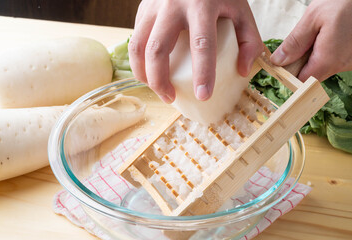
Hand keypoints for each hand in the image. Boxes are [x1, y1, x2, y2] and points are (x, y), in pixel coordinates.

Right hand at [128, 0, 262, 102]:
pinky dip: (140, 59)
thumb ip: (249, 39)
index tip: (203, 96)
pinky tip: (150, 70)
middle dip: (159, 81)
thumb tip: (241, 71)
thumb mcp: (240, 9)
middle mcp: (172, 4)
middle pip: (157, 49)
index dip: (202, 73)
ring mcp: (153, 5)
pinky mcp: (143, 8)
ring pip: (137, 46)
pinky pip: (136, 38)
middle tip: (170, 98)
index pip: (201, 44)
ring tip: (156, 88)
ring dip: (143, 73)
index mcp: (202, 5)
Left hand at [271, 0, 351, 81]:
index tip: (283, 62)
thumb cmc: (346, 2)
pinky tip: (331, 36)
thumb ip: (295, 42)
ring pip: (324, 67)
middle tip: (303, 42)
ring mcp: (351, 62)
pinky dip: (328, 51)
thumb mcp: (313, 17)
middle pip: (313, 75)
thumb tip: (279, 60)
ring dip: (316, 56)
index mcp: (329, 60)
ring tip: (319, 35)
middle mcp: (342, 65)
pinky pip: (335, 60)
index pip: (301, 81)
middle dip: (302, 63)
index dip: (290, 73)